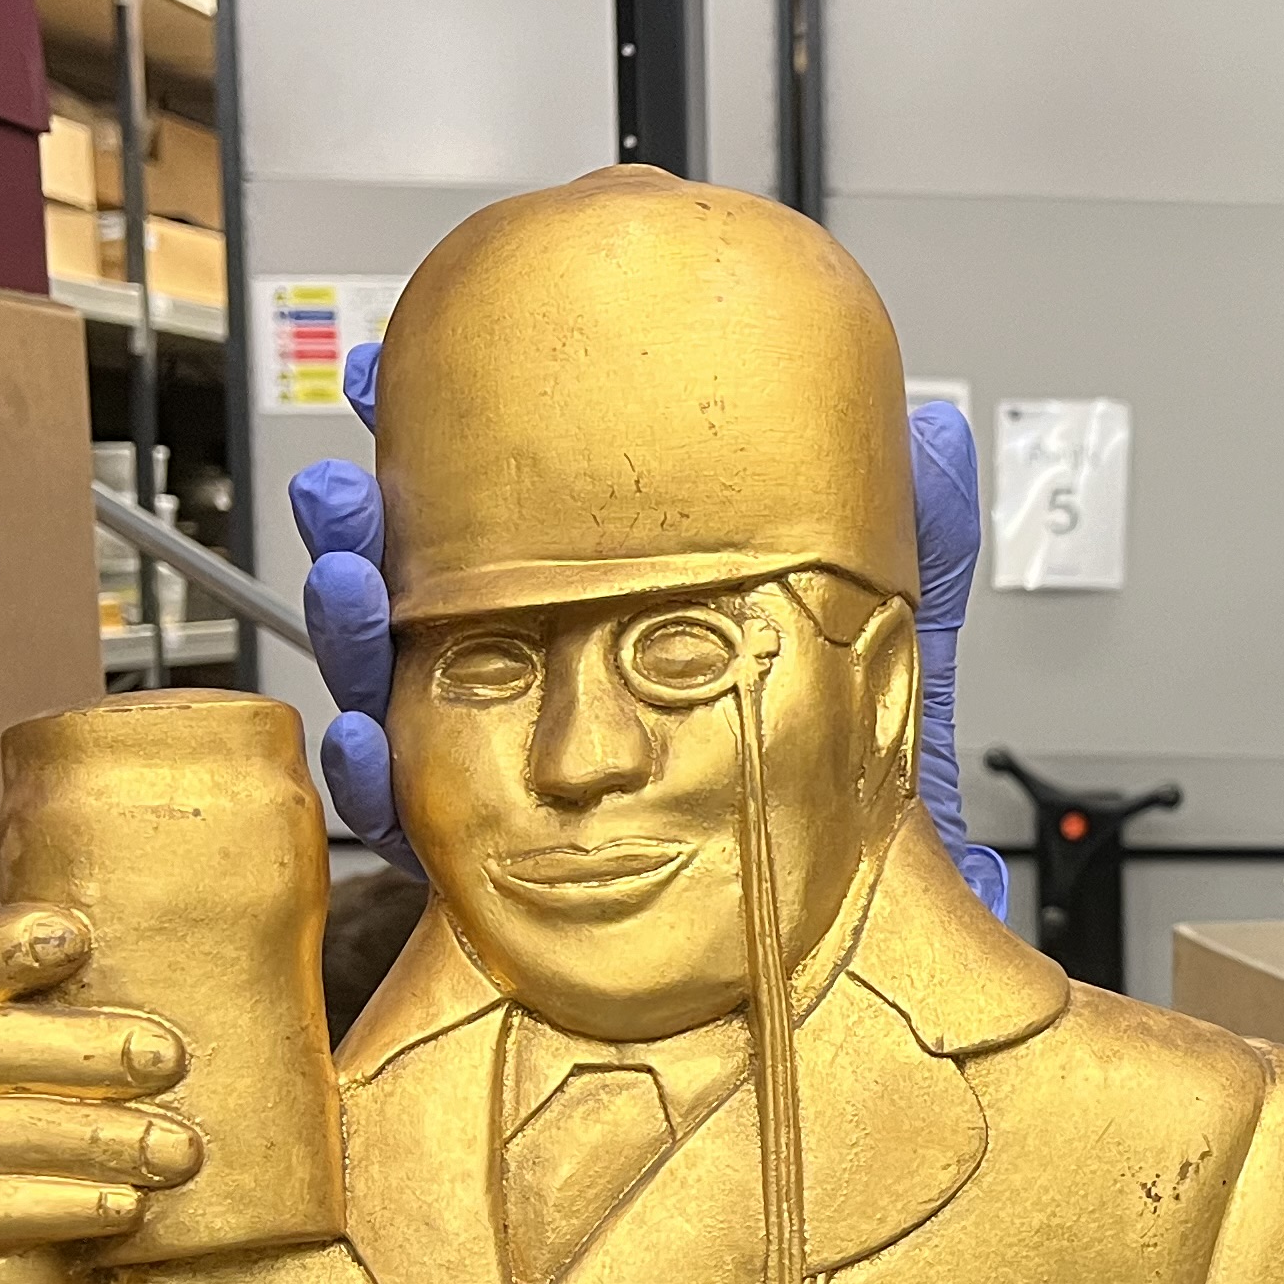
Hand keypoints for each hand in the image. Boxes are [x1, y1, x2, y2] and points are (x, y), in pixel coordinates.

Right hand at [0, 905, 196, 1283]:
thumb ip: (103, 1034)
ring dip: (89, 1138)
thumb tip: (197, 968)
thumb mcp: (86, 1096)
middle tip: (171, 1061)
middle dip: (83, 1050)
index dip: (5, 947)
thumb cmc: (68, 1178)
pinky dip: (53, 1203)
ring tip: (177, 1153)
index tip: (78, 936)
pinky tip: (124, 1207)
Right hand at [289, 344, 1013, 914]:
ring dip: (348, 629)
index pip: (497, 505)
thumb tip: (936, 426)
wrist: (855, 911)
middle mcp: (536, 667)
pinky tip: (371, 742)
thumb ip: (906, 529)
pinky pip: (410, 818)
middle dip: (360, 524)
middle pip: (417, 583)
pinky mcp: (494, 859)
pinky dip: (371, 777)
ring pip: (390, 684)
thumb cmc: (847, 764)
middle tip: (348, 489)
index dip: (432, 438)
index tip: (384, 372)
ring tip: (350, 585)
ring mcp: (503, 758)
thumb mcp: (883, 633)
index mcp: (600, 596)